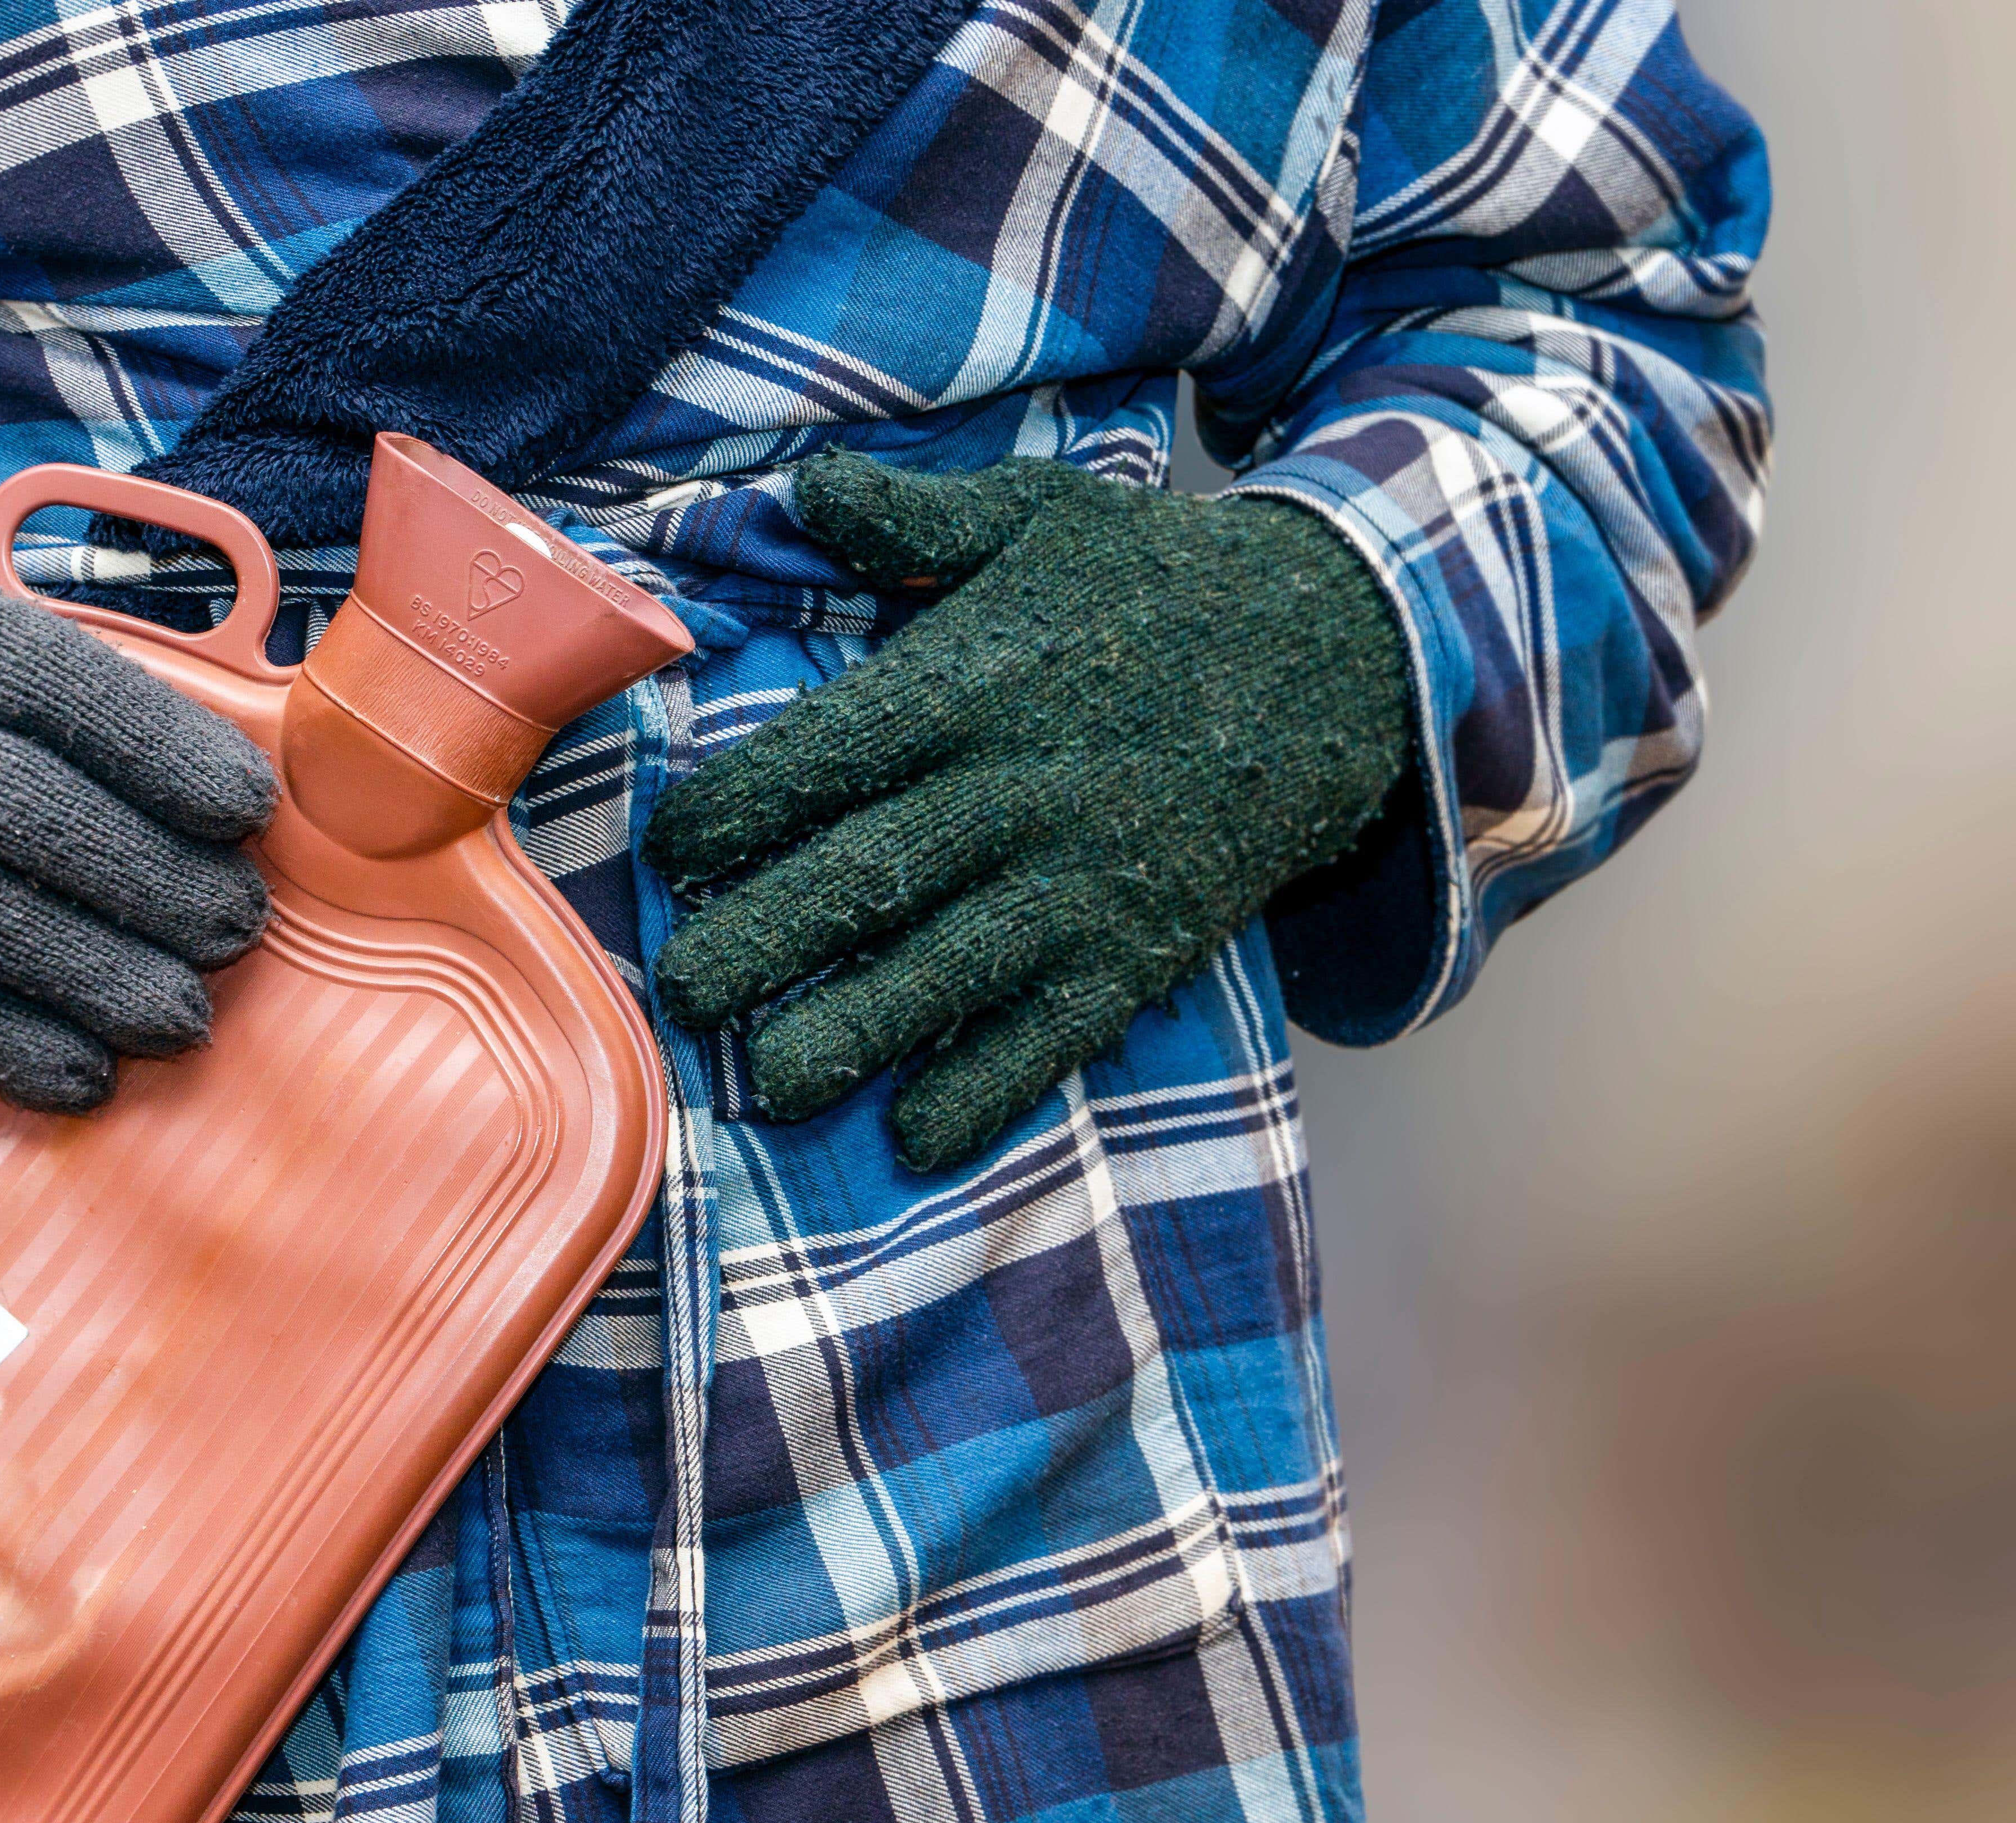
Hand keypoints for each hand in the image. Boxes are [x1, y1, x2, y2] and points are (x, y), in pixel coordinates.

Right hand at [0, 544, 277, 1109]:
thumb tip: (190, 761)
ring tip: (182, 1016)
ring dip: (92, 978)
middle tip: (236, 927)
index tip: (248, 813)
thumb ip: (6, 678)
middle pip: (18, 808)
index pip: (47, 684)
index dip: (161, 753)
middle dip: (148, 878)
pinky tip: (77, 1074)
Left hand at [643, 453, 1410, 1171]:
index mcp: (967, 687)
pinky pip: (1051, 1035)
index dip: (734, 813)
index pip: (823, 758)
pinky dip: (986, 1091)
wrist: (1342, 646)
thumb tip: (809, 490)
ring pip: (944, 974)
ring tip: (767, 1087)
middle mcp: (1012, 792)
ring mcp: (1079, 880)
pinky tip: (915, 1138)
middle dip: (763, 944)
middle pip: (865, 878)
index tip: (673, 855)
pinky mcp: (1138, 946)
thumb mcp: (1039, 515)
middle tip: (679, 997)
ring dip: (852, 1037)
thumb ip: (913, 518)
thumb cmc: (1160, 579)